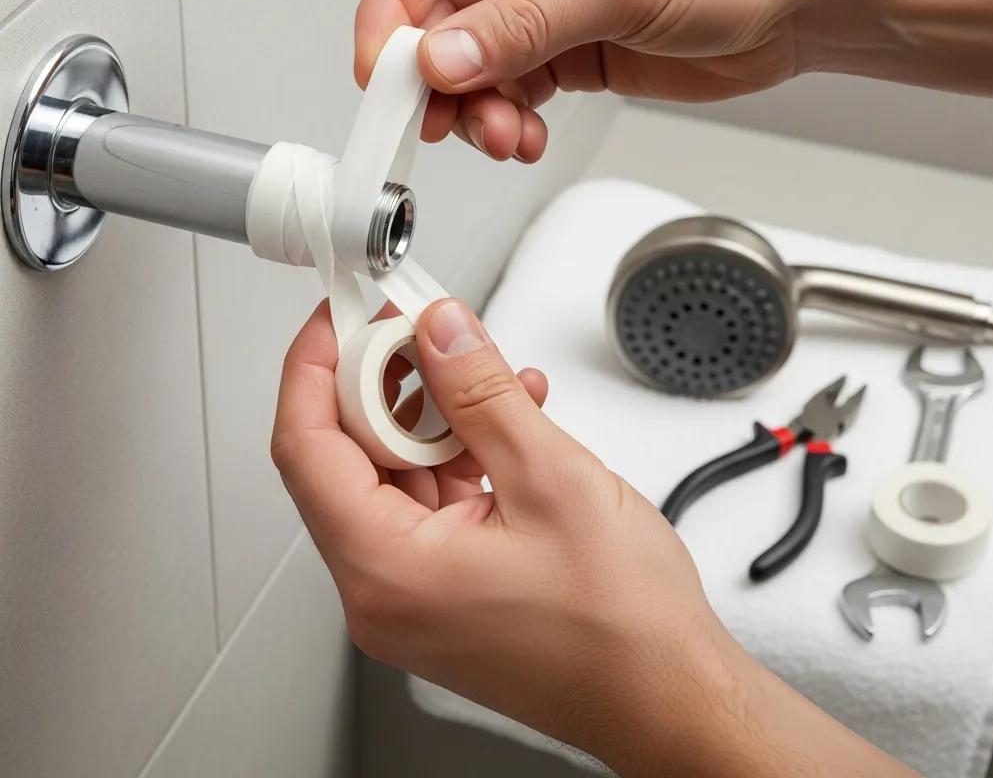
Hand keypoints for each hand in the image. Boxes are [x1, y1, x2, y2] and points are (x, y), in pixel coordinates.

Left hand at [272, 297, 719, 771]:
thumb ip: (482, 393)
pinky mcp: (449, 588)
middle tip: (423, 329)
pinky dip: (462, 451)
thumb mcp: (551, 479)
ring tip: (481, 372)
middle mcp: (386, 591)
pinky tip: (508, 418)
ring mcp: (417, 593)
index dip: (317, 367)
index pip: (306, 447)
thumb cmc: (622, 629)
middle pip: (347, 456)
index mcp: (387, 571)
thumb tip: (440, 333)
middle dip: (385, 382)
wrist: (668, 695)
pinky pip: (432, 500)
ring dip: (434, 414)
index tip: (342, 316)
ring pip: (394, 474)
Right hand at [355, 0, 830, 162]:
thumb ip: (521, 26)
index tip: (384, 73)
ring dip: (477, 107)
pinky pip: (514, 88)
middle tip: (442, 120)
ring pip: (474, 61)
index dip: (394, 12)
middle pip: (443, 14)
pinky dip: (509, 119)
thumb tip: (441, 56)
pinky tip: (524, 137)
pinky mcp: (572, 48)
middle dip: (438, 75)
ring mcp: (550, 1)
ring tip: (502, 135)